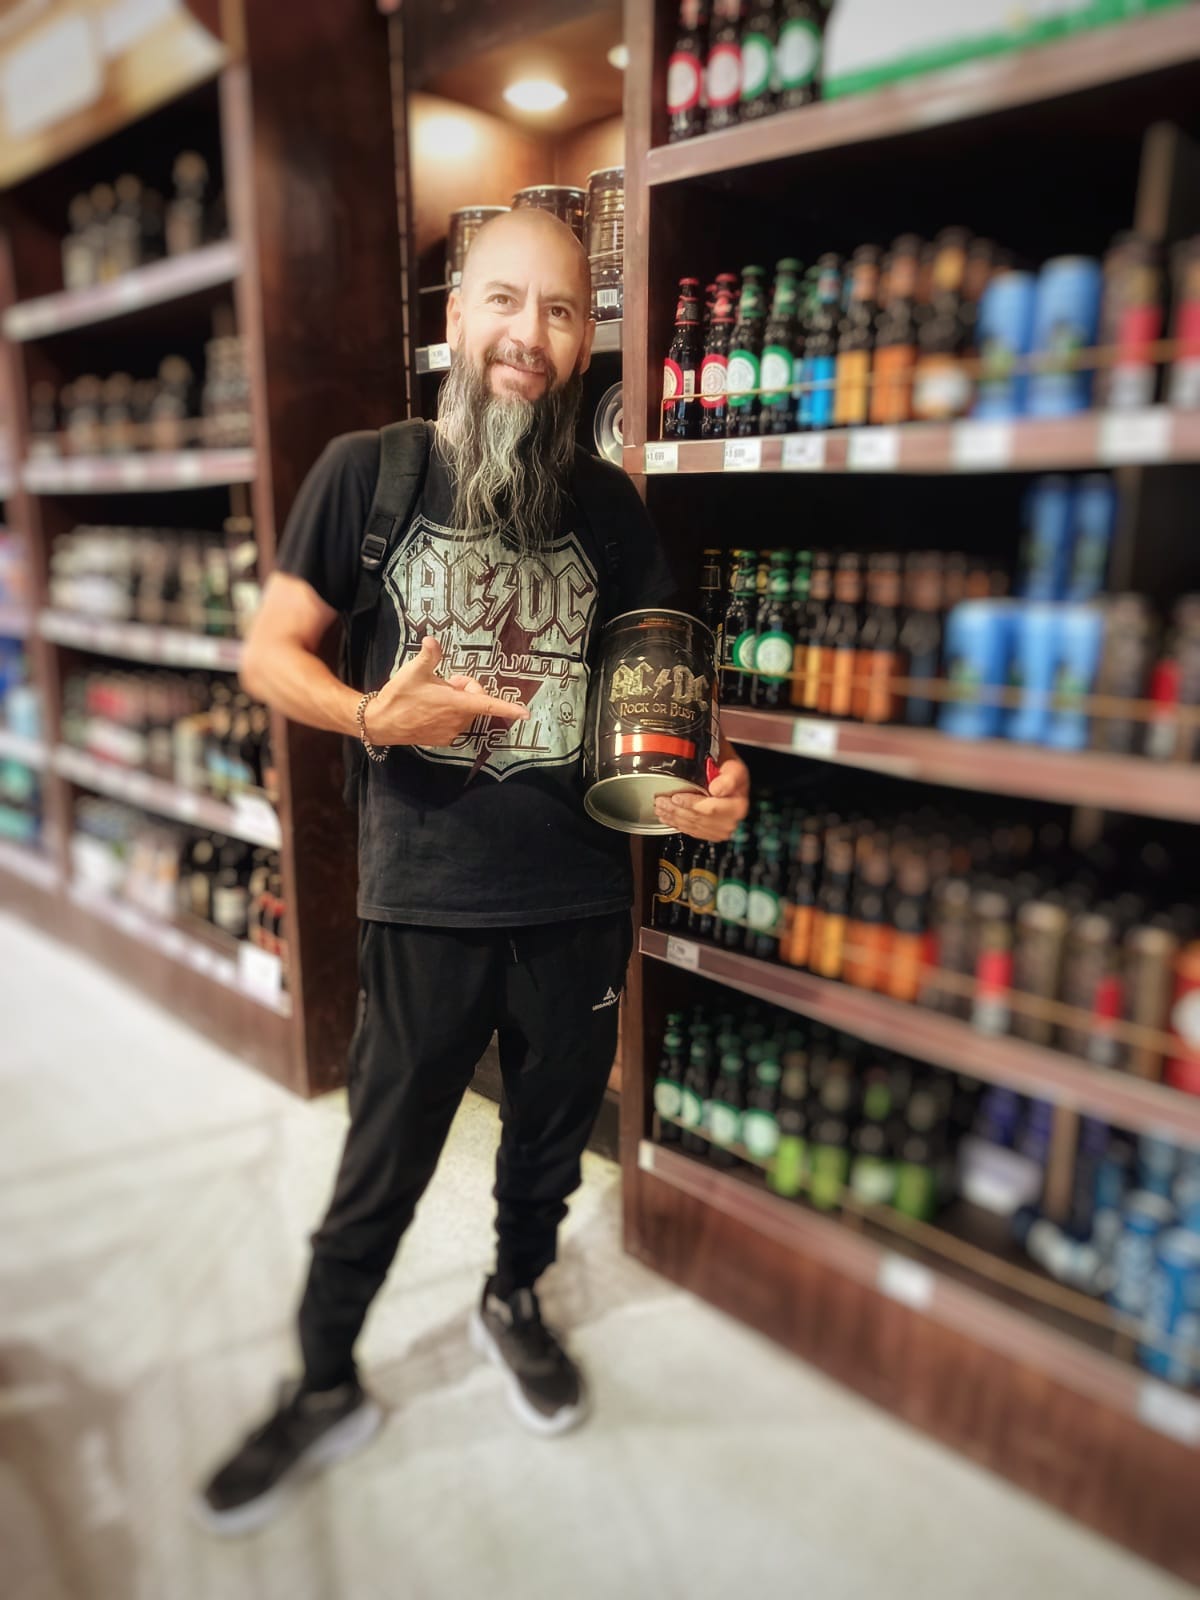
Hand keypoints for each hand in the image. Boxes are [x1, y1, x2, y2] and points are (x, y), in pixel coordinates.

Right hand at [365, 635, 527, 746]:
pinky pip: (455, 722)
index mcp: (455, 703)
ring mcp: (450, 732)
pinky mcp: (443, 740)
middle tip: (444, 681)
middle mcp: (457, 721)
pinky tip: (429, 709)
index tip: (525, 714)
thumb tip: (432, 641)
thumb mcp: (413, 671)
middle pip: (474, 701)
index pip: (487, 705)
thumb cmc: (398, 696)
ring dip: (456, 701)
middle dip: (464, 689)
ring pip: (465, 712)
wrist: (380, 723)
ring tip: (433, 695)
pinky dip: (449, 714)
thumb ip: (429, 655)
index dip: (508, 708)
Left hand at [654, 755, 749, 841]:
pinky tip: (669, 818)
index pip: (710, 809)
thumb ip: (728, 779)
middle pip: (698, 819)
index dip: (691, 804)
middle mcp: (731, 821)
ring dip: (674, 818)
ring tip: (660, 808)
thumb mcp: (734, 768)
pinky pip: (693, 831)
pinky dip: (678, 824)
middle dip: (676, 811)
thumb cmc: (731, 772)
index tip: (676, 797)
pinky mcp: (713, 833)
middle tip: (660, 801)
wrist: (732, 779)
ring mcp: (722, 829)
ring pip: (693, 826)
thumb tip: (716, 789)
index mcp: (737, 806)